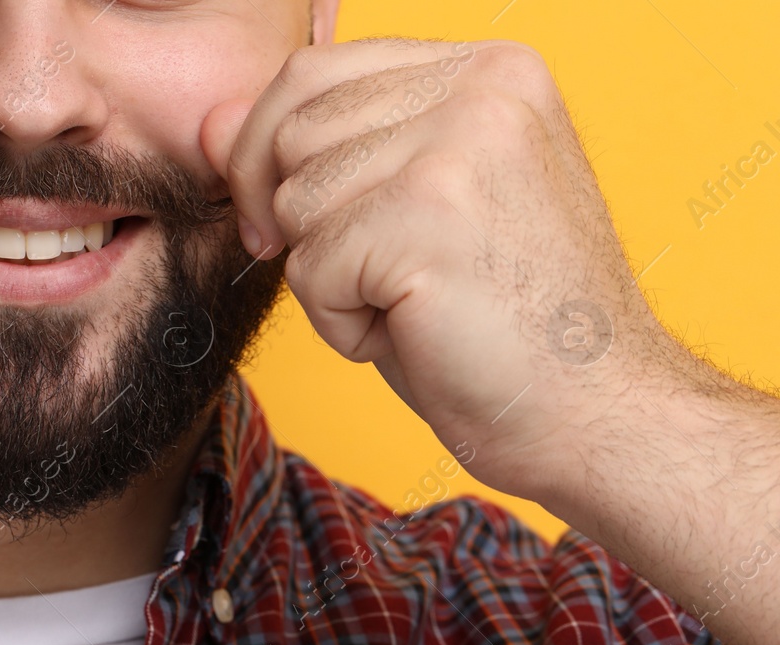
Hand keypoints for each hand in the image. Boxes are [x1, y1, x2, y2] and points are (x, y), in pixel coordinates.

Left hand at [201, 39, 681, 505]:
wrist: (599, 413)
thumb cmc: (502, 324)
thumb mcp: (404, 214)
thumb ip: (318, 154)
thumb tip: (207, 122)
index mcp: (488, 68)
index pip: (312, 74)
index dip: (271, 156)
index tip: (291, 225)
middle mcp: (482, 85)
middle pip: (291, 131)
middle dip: (297, 221)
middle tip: (368, 281)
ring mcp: (460, 143)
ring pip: (295, 201)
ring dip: (329, 277)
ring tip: (414, 305)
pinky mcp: (430, 215)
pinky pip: (311, 269)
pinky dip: (342, 324)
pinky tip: (419, 333)